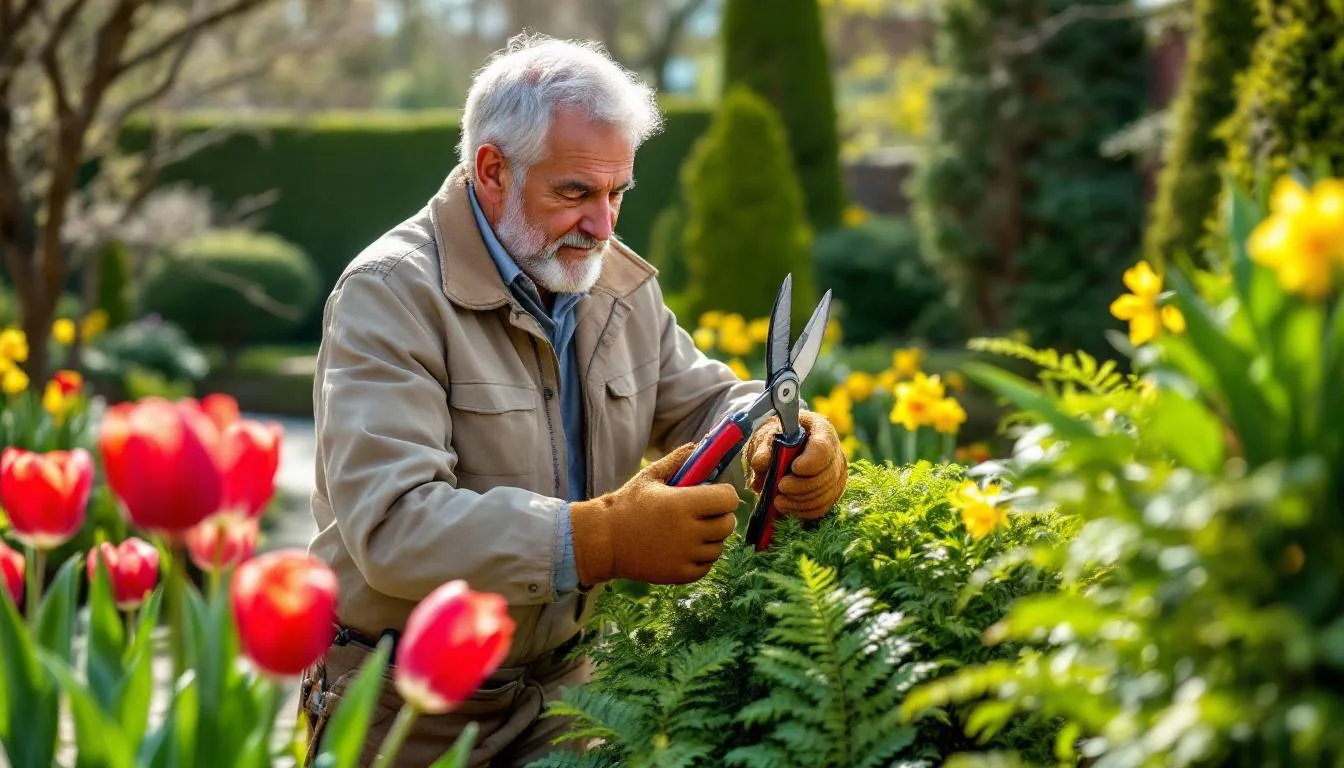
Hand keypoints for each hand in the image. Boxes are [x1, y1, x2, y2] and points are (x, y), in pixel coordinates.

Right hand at [569, 443, 739, 586]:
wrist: (604, 540)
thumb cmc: (627, 505)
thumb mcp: (650, 476)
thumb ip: (677, 460)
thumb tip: (698, 446)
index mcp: (683, 504)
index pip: (728, 499)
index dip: (724, 495)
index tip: (715, 495)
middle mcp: (688, 531)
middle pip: (728, 524)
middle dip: (720, 516)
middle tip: (705, 513)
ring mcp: (684, 555)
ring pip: (719, 546)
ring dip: (711, 538)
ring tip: (692, 531)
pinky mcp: (679, 574)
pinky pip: (707, 565)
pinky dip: (702, 558)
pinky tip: (686, 548)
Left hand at [745, 410, 846, 520]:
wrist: (781, 446)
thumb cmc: (776, 438)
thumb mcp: (766, 436)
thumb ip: (763, 449)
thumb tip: (760, 463)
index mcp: (821, 430)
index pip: (823, 449)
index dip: (810, 462)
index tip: (794, 468)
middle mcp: (835, 452)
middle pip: (826, 475)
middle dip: (802, 486)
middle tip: (780, 487)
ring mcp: (837, 474)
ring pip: (825, 495)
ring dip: (800, 501)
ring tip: (778, 501)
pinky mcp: (832, 492)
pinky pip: (823, 507)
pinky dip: (804, 511)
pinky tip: (787, 508)